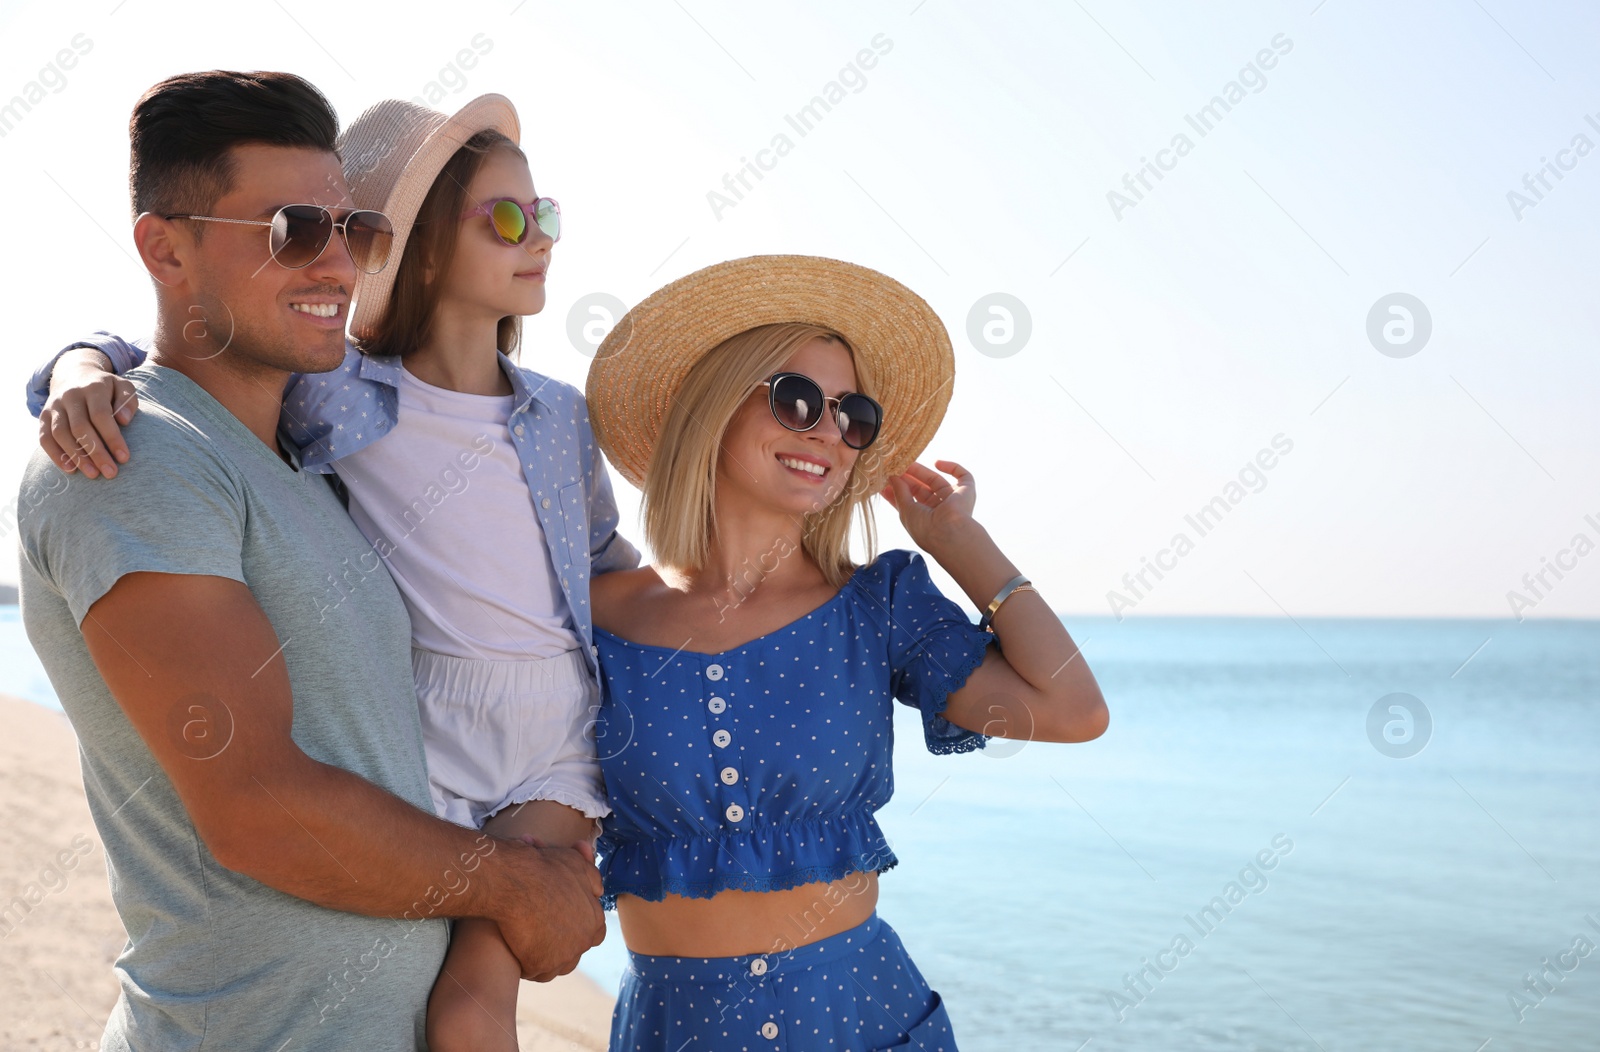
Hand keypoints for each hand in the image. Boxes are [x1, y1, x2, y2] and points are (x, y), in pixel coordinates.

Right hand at [39, 349, 137, 478]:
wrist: (75, 374)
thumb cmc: (106, 388)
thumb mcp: (122, 386)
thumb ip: (128, 401)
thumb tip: (124, 420)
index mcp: (93, 388)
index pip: (101, 415)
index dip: (112, 437)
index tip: (124, 458)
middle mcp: (70, 396)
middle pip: (80, 427)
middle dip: (96, 452)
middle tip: (111, 473)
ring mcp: (54, 406)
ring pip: (60, 434)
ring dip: (76, 457)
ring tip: (93, 475)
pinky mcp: (43, 416)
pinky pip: (45, 438)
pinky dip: (56, 455)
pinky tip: (70, 469)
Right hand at [497, 839, 605, 981]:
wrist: (515, 881)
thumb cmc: (544, 868)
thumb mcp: (575, 864)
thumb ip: (591, 878)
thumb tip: (599, 889)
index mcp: (595, 919)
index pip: (594, 932)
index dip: (577, 928)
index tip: (561, 923)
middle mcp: (583, 941)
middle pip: (575, 951)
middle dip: (562, 945)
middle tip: (542, 934)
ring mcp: (562, 956)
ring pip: (556, 966)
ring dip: (546, 959)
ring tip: (530, 946)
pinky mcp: (539, 965)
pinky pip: (535, 973)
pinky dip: (528, 966)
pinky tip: (518, 954)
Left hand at [879, 459, 977, 551]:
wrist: (949, 532)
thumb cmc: (926, 528)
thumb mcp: (906, 510)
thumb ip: (899, 492)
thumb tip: (892, 478)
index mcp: (925, 519)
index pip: (910, 501)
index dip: (898, 490)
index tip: (885, 481)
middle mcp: (939, 510)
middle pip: (922, 489)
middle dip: (908, 478)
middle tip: (895, 467)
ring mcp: (953, 500)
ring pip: (937, 480)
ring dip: (922, 471)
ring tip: (907, 462)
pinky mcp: (967, 491)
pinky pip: (962, 475)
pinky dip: (951, 467)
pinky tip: (937, 463)